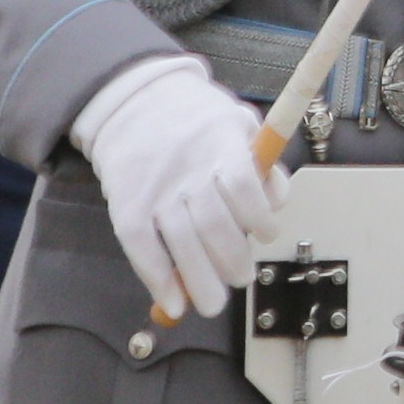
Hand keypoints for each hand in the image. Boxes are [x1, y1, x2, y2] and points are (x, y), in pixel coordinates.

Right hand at [71, 53, 278, 323]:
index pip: (242, 187)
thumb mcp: (239, 124)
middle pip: (213, 224)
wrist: (133, 101)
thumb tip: (278, 204)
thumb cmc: (197, 119)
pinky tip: (174, 301)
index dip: (258, 218)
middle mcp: (186, 169)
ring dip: (199, 279)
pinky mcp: (126, 204)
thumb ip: (262, 163)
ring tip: (214, 302)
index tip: (267, 236)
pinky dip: (157, 279)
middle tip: (242, 278)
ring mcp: (154, 189)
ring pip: (179, 242)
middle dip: (232, 260)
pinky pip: (142, 247)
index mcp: (219, 143)